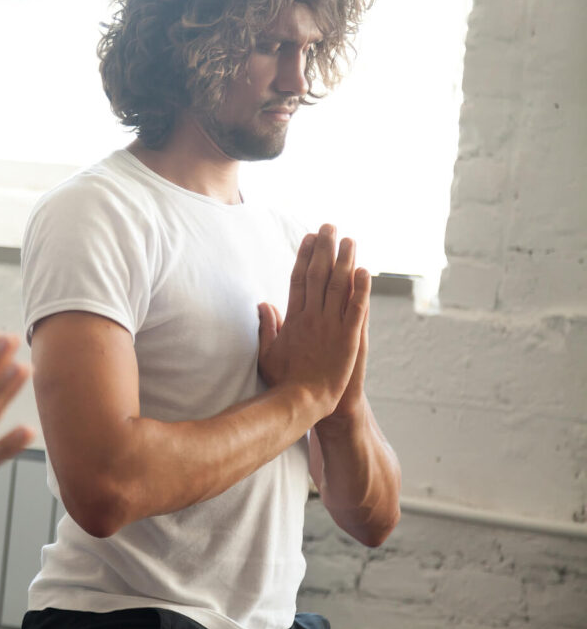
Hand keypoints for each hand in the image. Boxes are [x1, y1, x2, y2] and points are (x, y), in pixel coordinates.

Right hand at [257, 224, 369, 417]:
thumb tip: (263, 304)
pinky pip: (356, 308)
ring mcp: (331, 325)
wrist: (304, 402)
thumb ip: (267, 326)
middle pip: (318, 275)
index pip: (299, 279)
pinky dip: (360, 289)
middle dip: (324, 248)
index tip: (309, 238)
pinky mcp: (349, 337)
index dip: (305, 256)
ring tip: (349, 240)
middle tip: (329, 227)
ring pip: (339, 286)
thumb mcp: (267, 352)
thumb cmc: (284, 381)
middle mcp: (312, 316)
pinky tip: (365, 272)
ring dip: (345, 261)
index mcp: (294, 318)